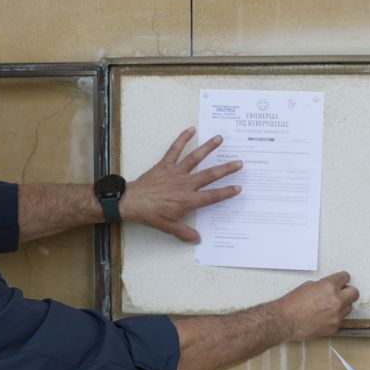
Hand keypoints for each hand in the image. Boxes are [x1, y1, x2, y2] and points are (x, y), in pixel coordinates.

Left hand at [121, 127, 242, 241]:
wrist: (131, 202)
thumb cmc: (149, 214)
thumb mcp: (168, 227)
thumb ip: (184, 233)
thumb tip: (197, 239)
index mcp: (187, 200)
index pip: (212, 196)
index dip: (226, 192)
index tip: (238, 187)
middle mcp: (185, 184)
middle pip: (209, 174)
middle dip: (225, 169)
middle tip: (239, 163)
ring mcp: (175, 172)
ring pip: (195, 158)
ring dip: (208, 148)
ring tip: (219, 139)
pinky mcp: (165, 165)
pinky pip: (175, 150)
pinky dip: (182, 139)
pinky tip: (191, 130)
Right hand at [274, 271, 358, 340]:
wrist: (285, 321)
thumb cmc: (292, 305)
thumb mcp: (307, 286)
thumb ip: (323, 286)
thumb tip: (330, 288)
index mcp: (329, 286)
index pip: (345, 277)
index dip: (342, 279)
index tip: (341, 281)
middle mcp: (336, 300)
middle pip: (354, 293)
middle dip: (348, 292)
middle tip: (340, 293)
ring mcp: (337, 315)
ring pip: (349, 308)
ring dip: (342, 306)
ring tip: (328, 307)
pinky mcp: (334, 327)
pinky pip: (340, 320)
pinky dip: (334, 318)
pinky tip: (323, 317)